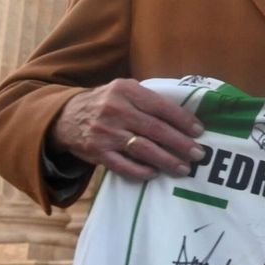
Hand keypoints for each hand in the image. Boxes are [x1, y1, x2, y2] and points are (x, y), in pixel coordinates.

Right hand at [49, 79, 204, 181]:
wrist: (65, 116)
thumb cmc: (105, 102)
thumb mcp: (124, 90)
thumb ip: (148, 100)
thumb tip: (184, 117)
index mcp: (126, 90)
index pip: (161, 106)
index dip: (183, 120)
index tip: (199, 131)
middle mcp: (115, 110)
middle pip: (156, 129)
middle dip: (180, 143)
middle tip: (199, 154)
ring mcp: (105, 132)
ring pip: (143, 149)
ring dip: (167, 160)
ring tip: (184, 168)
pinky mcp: (97, 152)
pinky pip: (123, 165)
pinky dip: (141, 171)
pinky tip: (155, 173)